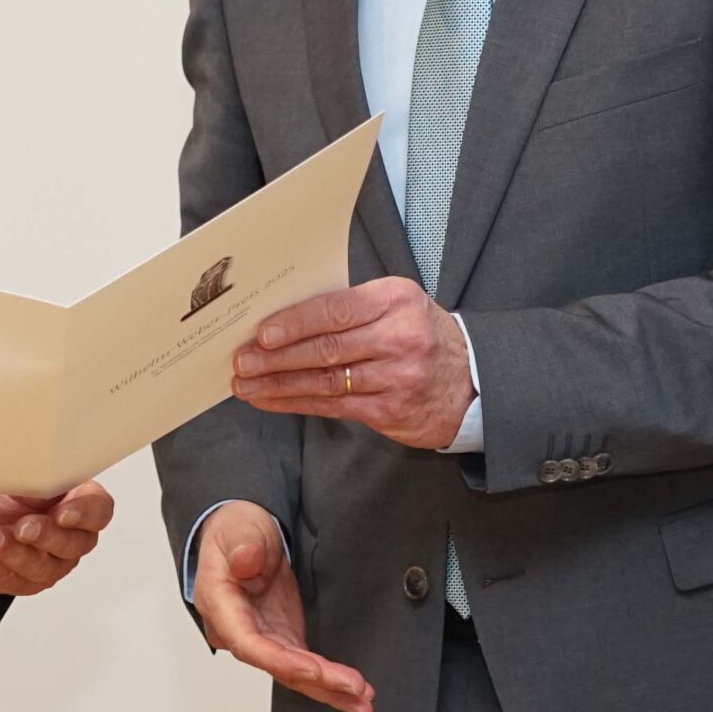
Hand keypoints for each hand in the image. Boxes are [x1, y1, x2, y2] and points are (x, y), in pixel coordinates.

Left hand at [0, 482, 115, 596]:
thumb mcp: (14, 469)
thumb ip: (35, 476)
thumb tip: (41, 477)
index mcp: (77, 501)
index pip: (98, 510)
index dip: (85, 514)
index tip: (62, 514)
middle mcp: (68, 535)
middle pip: (73, 545)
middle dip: (46, 537)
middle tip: (23, 527)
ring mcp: (46, 562)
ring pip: (41, 569)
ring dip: (13, 553)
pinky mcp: (17, 579)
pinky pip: (7, 579)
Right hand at [192, 502, 372, 711]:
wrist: (243, 532)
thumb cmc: (235, 529)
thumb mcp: (238, 528)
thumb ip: (242, 544)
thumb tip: (246, 560)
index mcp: (221, 605)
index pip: (249, 644)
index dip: (282, 661)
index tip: (315, 670)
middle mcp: (238, 630)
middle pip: (277, 665)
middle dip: (317, 681)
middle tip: (354, 689)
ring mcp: (263, 636)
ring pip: (294, 673)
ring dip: (329, 690)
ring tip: (363, 703)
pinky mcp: (282, 636)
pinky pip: (304, 665)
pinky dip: (329, 680)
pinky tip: (355, 694)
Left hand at [229, 278, 474, 449]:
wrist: (471, 381)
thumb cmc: (420, 334)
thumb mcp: (397, 306)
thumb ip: (350, 308)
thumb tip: (282, 317)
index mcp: (396, 301)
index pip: (337, 310)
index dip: (295, 323)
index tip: (261, 333)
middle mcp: (400, 338)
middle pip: (327, 349)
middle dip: (277, 357)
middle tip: (241, 361)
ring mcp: (396, 377)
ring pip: (325, 381)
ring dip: (278, 384)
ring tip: (245, 383)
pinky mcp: (390, 410)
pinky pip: (332, 406)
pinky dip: (295, 403)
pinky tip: (270, 399)